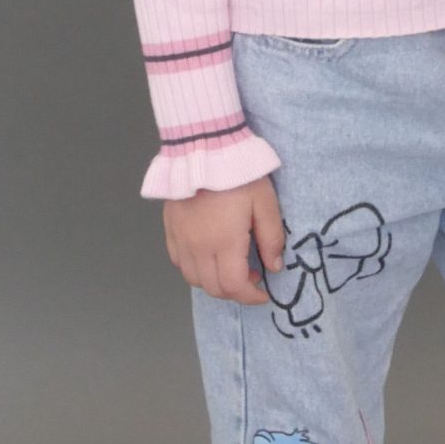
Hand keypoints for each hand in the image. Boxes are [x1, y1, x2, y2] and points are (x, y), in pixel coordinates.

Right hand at [163, 174, 286, 302]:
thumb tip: (274, 267)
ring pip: (193, 278)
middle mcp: (198, 247)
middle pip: (213, 288)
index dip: (250, 297)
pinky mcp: (170, 228)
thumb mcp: (265, 203)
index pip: (234, 287)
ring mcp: (181, 239)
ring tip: (230, 266)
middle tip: (251, 276)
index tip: (263, 293)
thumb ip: (271, 237)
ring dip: (213, 282)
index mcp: (224, 242)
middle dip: (235, 292)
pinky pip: (178, 261)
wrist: (203, 147)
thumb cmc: (239, 173)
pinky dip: (194, 268)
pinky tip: (208, 254)